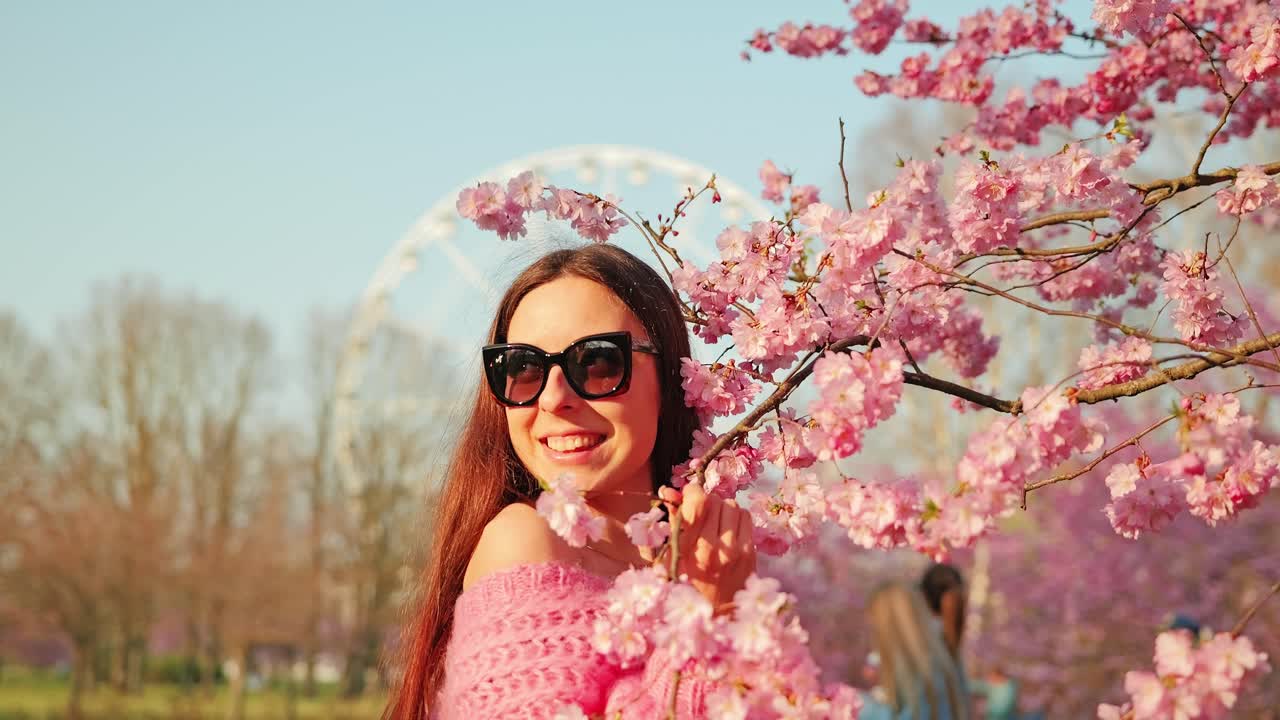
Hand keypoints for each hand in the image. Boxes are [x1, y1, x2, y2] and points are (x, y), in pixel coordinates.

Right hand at [660, 482, 755, 613]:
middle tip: (701, 513)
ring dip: (722, 509)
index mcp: (690, 549)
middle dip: (706, 502)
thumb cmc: (685, 582)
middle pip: (716, 501)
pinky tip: (728, 531)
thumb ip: (670, 520)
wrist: (714, 612)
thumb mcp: (669, 555)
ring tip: (715, 523)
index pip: (699, 502)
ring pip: (732, 506)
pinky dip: (736, 518)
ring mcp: (736, 550)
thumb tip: (669, 490)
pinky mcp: (751, 552)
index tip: (688, 496)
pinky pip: (745, 517)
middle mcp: (715, 547)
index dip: (692, 492)